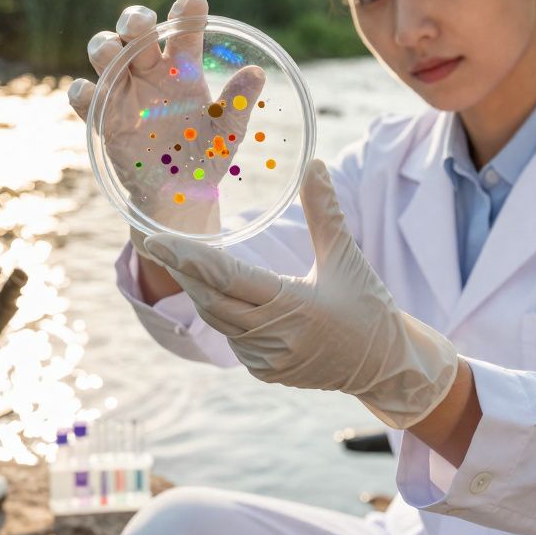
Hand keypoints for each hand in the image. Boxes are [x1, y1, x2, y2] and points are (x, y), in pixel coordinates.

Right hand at [68, 0, 265, 246]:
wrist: (178, 195)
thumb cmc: (205, 156)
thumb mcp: (227, 133)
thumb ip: (238, 103)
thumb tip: (257, 74)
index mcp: (183, 68)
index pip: (183, 30)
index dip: (185, 12)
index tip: (192, 4)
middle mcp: (151, 73)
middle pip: (135, 31)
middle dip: (134, 19)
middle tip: (139, 24)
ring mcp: (124, 92)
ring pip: (105, 54)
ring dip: (104, 46)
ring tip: (112, 52)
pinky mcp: (103, 118)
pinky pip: (84, 98)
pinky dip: (82, 91)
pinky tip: (89, 92)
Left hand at [139, 159, 459, 429]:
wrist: (384, 366)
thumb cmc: (368, 307)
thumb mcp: (348, 258)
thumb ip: (325, 212)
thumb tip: (315, 164)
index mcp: (294, 307)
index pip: (227, 278)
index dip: (188, 258)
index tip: (155, 239)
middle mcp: (274, 337)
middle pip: (210, 298)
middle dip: (180, 269)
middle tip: (151, 241)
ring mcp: (266, 359)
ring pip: (216, 318)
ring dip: (197, 289)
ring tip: (174, 258)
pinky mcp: (264, 370)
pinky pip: (231, 335)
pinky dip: (219, 310)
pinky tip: (209, 290)